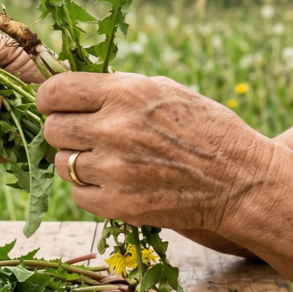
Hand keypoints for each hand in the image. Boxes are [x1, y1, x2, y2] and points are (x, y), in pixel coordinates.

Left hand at [39, 72, 276, 232]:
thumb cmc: (204, 129)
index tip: (57, 105)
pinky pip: (78, 195)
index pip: (55, 91)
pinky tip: (115, 182)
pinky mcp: (118, 204)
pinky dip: (90, 190)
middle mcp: (115, 129)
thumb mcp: (164, 90)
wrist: (241, 181)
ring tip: (106, 159)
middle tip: (85, 135)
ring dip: (77, 162)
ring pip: (62, 164)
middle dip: (64, 131)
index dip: (51, 99)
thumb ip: (116, 88)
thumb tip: (70, 87)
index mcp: (126, 93)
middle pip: (52, 129)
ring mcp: (115, 170)